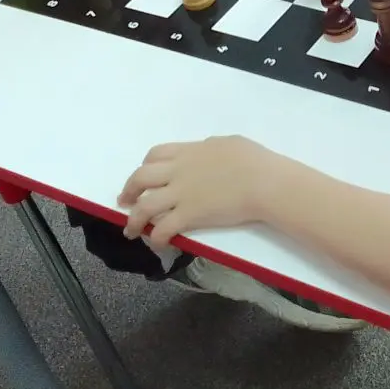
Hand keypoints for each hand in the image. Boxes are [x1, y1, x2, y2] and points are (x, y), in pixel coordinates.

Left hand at [118, 136, 274, 244]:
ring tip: (130, 230)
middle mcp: (178, 171)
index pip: (155, 155)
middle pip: (140, 177)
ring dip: (133, 220)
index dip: (144, 167)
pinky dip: (155, 238)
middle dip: (129, 190)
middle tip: (125, 202)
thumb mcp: (228, 144)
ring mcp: (181, 194)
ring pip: (144, 206)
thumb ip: (210, 150)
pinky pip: (162, 228)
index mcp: (188, 151)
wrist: (263, 182)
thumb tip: (206, 154)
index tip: (143, 177)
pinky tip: (157, 244)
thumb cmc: (254, 160)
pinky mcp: (188, 216)